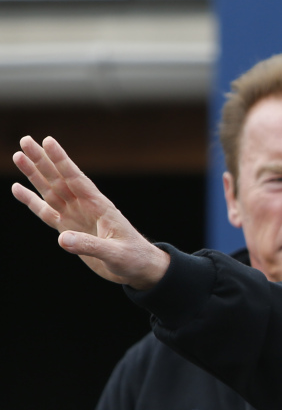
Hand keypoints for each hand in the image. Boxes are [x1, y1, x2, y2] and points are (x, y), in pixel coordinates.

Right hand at [11, 135, 168, 289]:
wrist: (136, 269)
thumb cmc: (132, 257)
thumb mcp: (115, 253)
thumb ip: (90, 246)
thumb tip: (62, 239)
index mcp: (100, 206)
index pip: (77, 179)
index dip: (63, 161)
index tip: (48, 141)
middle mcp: (85, 207)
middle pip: (59, 179)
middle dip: (42, 161)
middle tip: (25, 140)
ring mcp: (75, 216)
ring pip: (50, 191)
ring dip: (34, 175)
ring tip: (18, 156)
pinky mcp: (68, 229)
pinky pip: (45, 212)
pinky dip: (31, 201)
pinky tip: (17, 189)